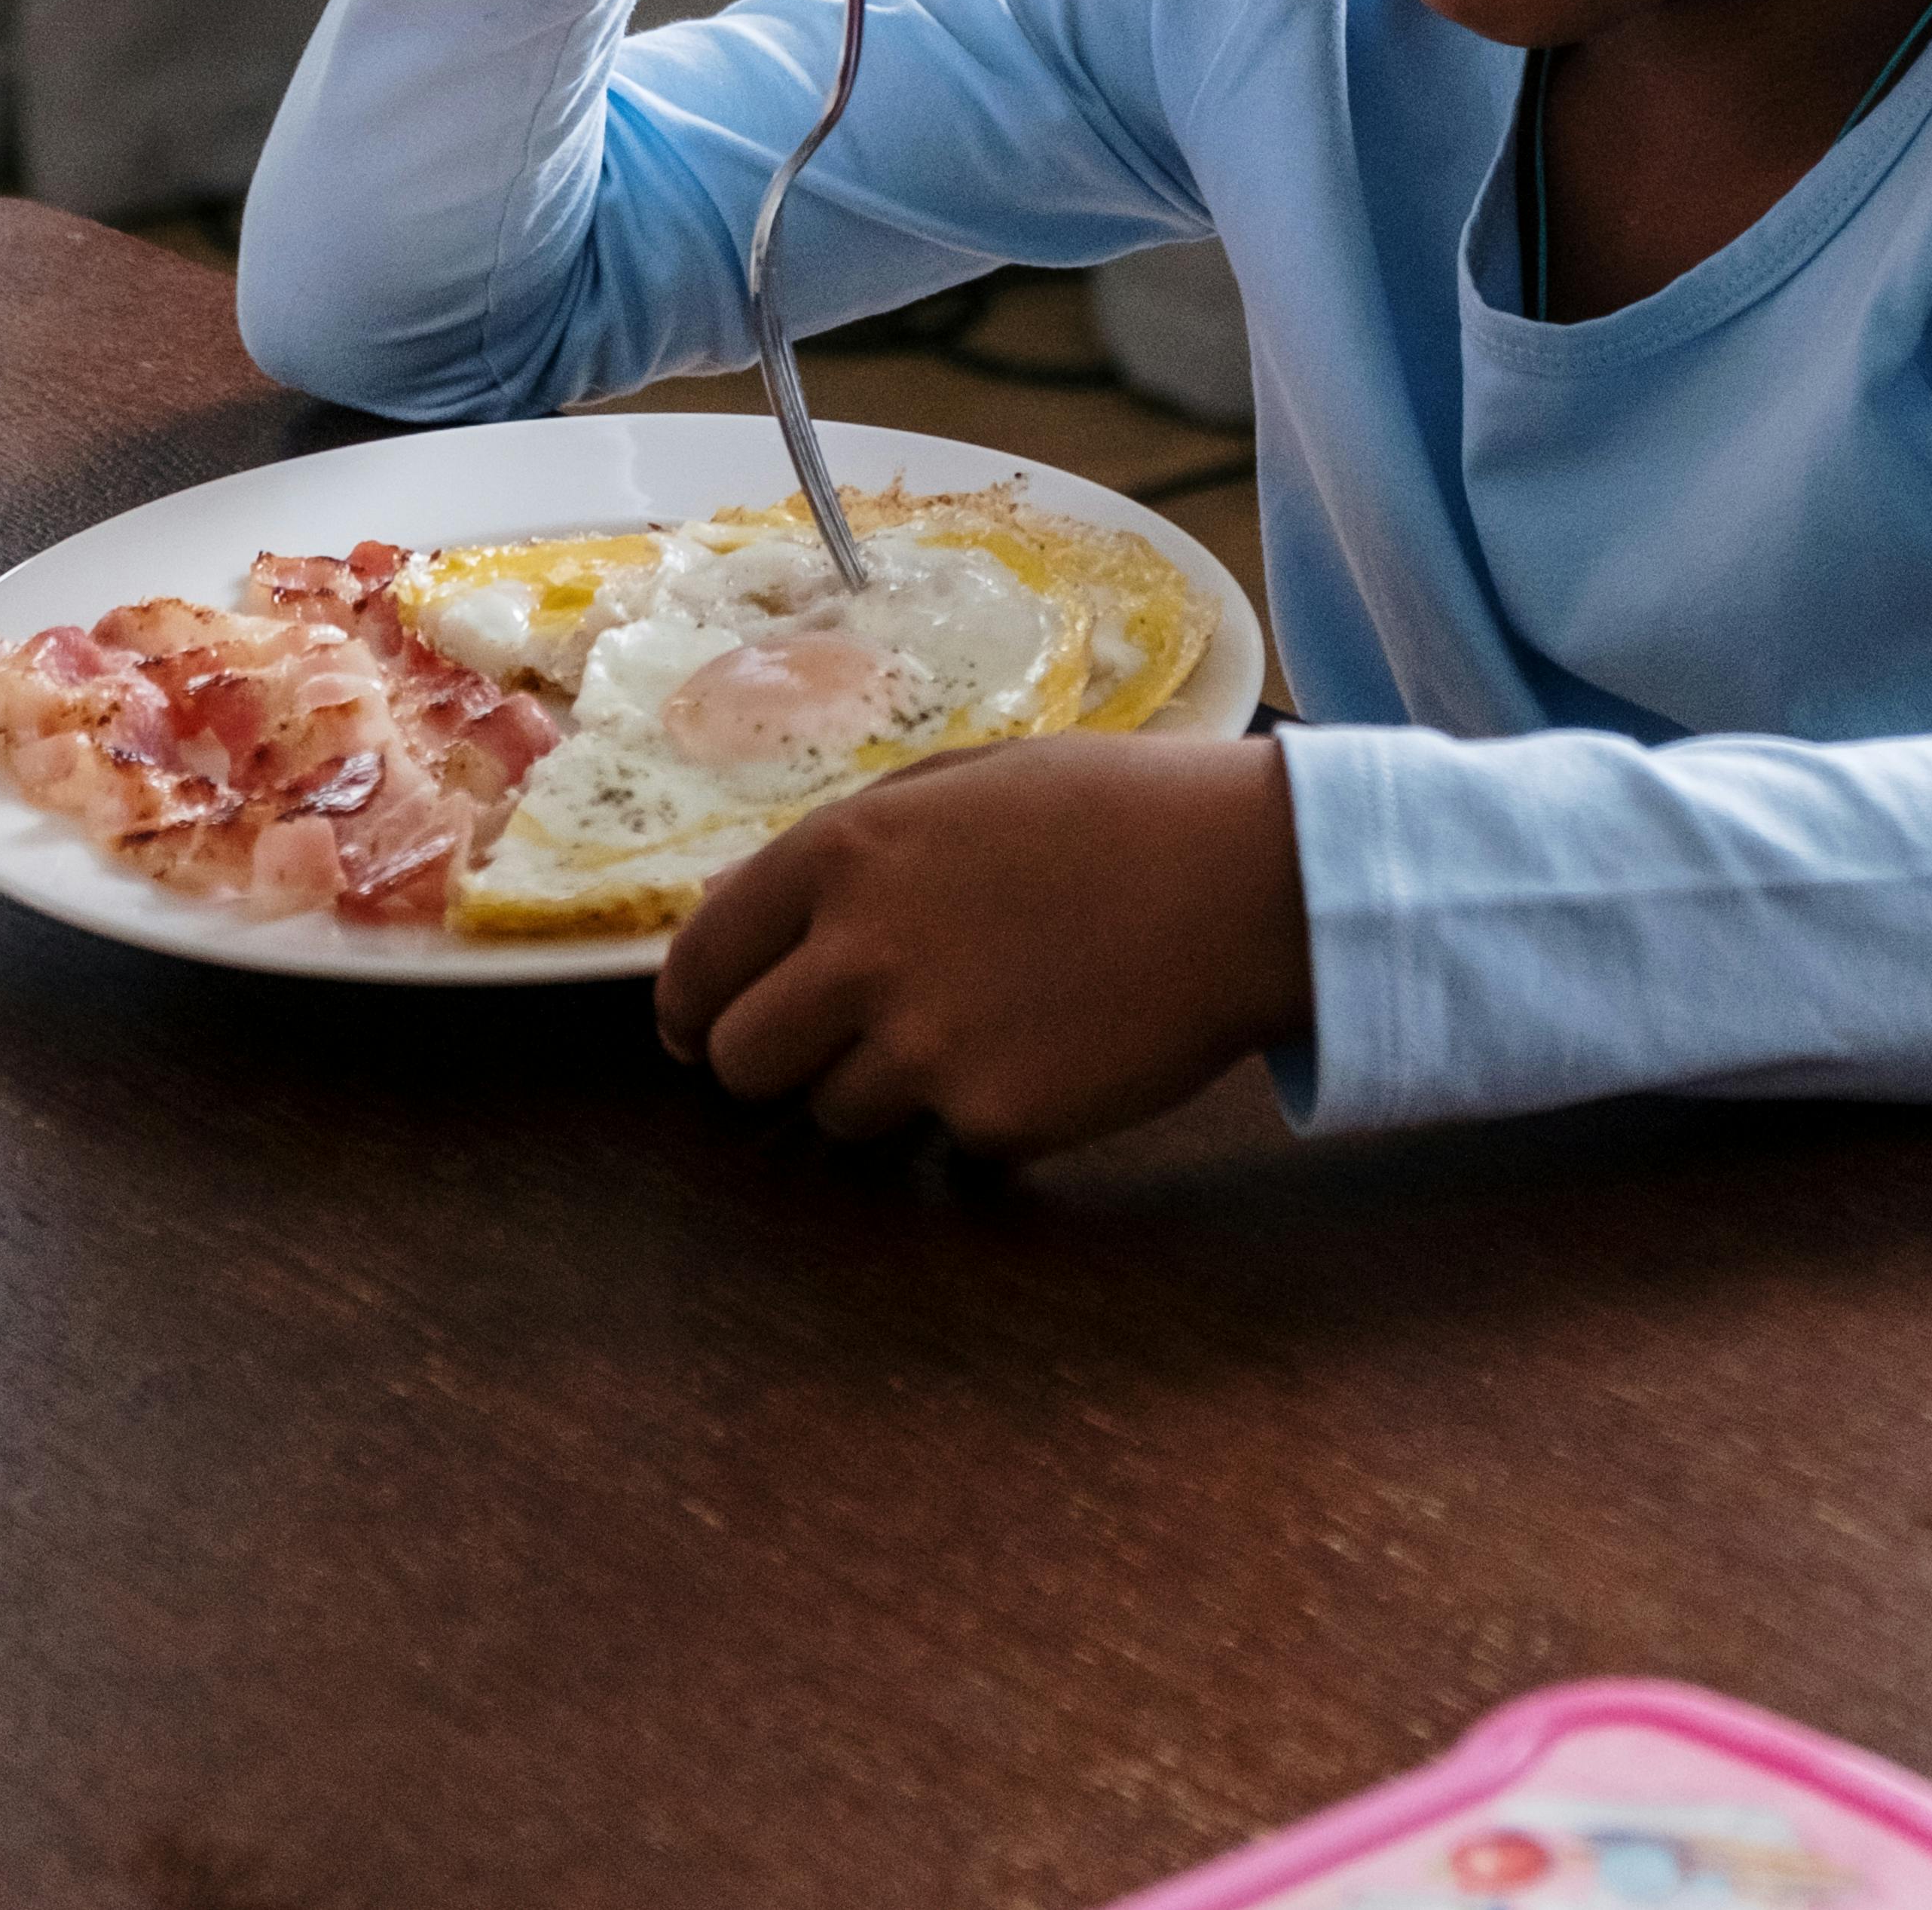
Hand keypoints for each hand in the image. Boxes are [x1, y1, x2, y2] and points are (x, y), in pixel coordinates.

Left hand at [654, 731, 1313, 1158]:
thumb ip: (846, 848)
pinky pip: (945, 1144)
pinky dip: (978, 1116)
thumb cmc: (1108, 812)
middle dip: (766, 1063)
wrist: (1242, 882)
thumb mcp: (959, 786)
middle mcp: (862, 955)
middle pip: (741, 1062)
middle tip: (820, 1049)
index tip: (697, 1029)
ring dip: (877, 1091)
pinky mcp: (993, 1122)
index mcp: (844, 855)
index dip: (689, 1005)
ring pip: (834, 1116)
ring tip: (970, 1027)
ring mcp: (925, 1050)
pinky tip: (1042, 1051)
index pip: (701, 959)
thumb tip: (736, 907)